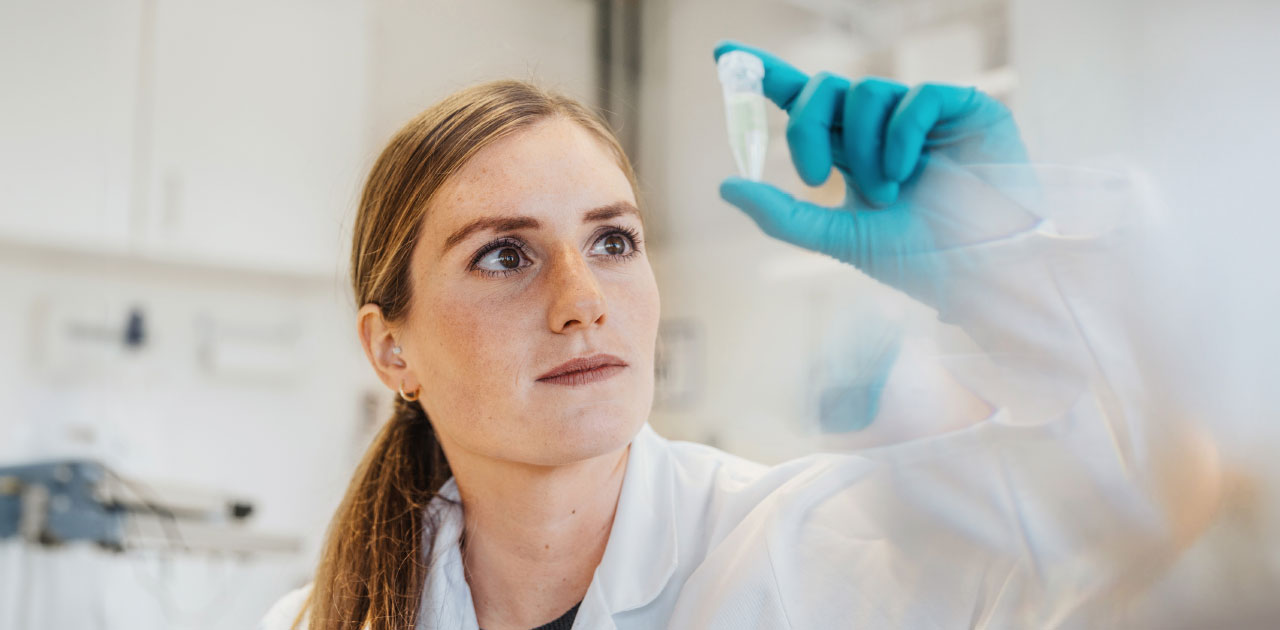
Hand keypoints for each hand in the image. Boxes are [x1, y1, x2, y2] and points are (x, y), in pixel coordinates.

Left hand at [714, 40, 1036, 308]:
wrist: (983, 275)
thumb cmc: (922, 261)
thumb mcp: (840, 239)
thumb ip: (783, 215)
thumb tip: (725, 186)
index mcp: (853, 152)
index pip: (804, 101)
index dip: (766, 74)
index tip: (724, 53)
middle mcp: (883, 127)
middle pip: (824, 89)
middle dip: (806, 126)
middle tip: (813, 177)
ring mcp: (924, 115)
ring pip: (866, 93)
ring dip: (864, 149)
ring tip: (889, 192)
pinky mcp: (965, 107)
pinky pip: (916, 96)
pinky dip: (901, 135)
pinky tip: (909, 172)